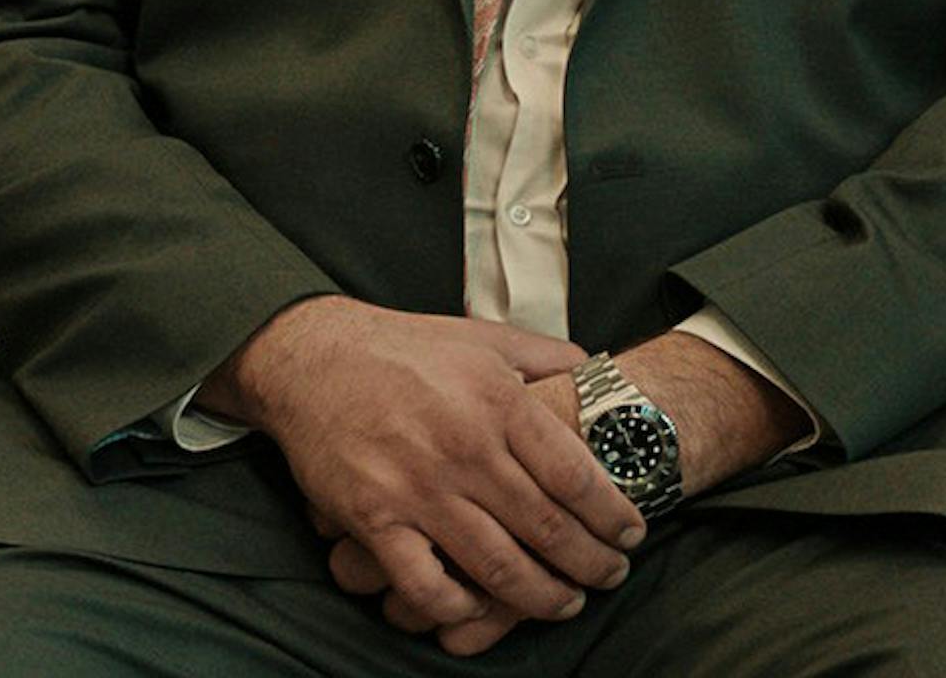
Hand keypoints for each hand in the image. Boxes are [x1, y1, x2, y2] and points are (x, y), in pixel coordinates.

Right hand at [324, 335, 805, 658]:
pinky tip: (478, 608)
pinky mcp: (374, 517)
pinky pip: (425, 583)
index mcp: (498, 401)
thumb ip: (544, 354)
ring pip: (497, 565)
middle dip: (591, 563)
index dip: (613, 514)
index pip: (576, 475)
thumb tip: (598, 367)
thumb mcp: (482, 337)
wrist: (312, 357)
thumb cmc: (403, 347)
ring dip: (540, 595)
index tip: (633, 533)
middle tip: (611, 576)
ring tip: (565, 603)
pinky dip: (457, 606)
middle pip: (547, 528)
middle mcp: (465, 447)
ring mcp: (418, 487)